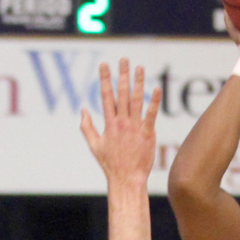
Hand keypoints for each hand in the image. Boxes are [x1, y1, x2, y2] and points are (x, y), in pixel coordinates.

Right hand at [80, 59, 161, 184]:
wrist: (126, 179)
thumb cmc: (110, 164)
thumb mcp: (94, 146)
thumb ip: (87, 127)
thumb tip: (83, 110)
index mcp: (109, 123)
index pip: (106, 96)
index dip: (105, 79)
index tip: (104, 65)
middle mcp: (121, 122)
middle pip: (122, 93)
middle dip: (122, 75)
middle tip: (124, 59)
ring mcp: (135, 127)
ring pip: (137, 100)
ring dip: (138, 82)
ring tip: (140, 67)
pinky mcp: (147, 134)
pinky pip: (151, 114)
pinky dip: (154, 101)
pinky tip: (157, 88)